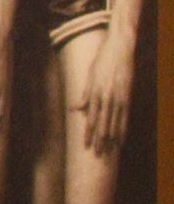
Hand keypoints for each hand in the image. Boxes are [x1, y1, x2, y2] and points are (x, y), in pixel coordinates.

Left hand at [81, 24, 136, 154]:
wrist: (119, 49)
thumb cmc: (101, 61)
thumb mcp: (89, 76)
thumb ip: (84, 94)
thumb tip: (75, 109)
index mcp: (95, 93)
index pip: (91, 118)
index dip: (89, 133)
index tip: (86, 145)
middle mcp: (107, 97)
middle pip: (103, 123)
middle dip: (99, 140)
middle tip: (97, 154)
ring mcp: (119, 97)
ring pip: (114, 122)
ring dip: (111, 138)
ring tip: (108, 151)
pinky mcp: (128, 95)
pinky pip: (125, 115)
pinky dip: (123, 127)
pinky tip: (122, 138)